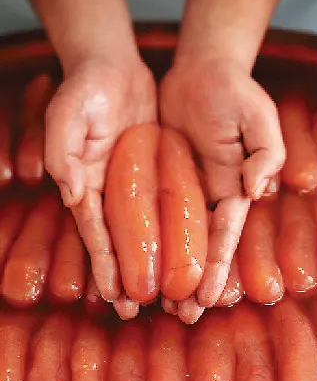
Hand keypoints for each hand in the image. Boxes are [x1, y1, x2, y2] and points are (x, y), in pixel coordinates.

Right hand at [45, 57, 156, 303]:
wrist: (113, 66)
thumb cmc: (85, 88)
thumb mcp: (67, 114)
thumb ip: (64, 151)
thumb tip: (73, 194)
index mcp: (89, 183)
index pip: (97, 233)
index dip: (105, 265)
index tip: (115, 298)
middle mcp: (114, 191)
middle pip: (124, 242)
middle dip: (131, 277)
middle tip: (142, 314)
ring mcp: (137, 184)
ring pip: (150, 231)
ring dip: (158, 262)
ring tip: (169, 296)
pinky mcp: (159, 171)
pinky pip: (171, 206)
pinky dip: (176, 232)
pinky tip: (188, 254)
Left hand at [160, 57, 285, 306]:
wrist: (204, 68)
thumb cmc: (237, 92)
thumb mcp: (262, 120)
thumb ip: (266, 156)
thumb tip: (256, 192)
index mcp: (235, 188)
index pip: (225, 236)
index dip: (215, 267)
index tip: (206, 300)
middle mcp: (209, 195)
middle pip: (198, 245)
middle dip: (192, 281)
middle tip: (180, 317)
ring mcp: (182, 186)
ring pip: (171, 235)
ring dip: (164, 267)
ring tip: (153, 303)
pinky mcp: (158, 172)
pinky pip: (147, 208)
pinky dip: (141, 234)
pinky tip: (130, 257)